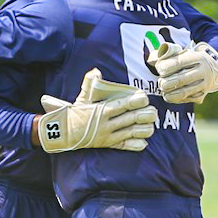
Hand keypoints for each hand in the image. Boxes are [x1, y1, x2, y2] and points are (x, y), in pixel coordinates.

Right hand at [37, 68, 156, 152]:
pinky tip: (144, 142)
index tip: (144, 98)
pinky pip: (123, 146)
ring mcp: (107, 136)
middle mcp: (105, 124)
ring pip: (129, 133)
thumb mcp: (81, 97)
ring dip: (142, 129)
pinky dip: (134, 145)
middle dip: (143, 115)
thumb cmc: (75, 113)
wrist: (64, 133)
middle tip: (153, 111)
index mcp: (100, 111)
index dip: (134, 102)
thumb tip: (95, 71)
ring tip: (152, 125)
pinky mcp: (107, 145)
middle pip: (129, 119)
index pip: (121, 105)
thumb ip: (89, 82)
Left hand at [147, 41, 217, 103]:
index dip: (167, 67)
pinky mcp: (203, 94)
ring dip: (171, 94)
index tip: (159, 69)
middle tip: (160, 84)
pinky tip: (170, 97)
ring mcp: (205, 84)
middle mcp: (203, 71)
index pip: (179, 63)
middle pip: (182, 79)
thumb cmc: (189, 61)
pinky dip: (177, 100)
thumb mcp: (181, 53)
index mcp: (196, 58)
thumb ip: (166, 55)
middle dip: (168, 83)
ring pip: (186, 92)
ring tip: (164, 93)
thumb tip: (153, 61)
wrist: (211, 69)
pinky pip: (188, 99)